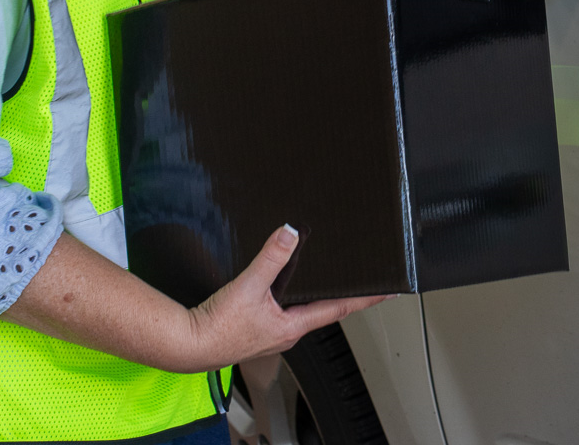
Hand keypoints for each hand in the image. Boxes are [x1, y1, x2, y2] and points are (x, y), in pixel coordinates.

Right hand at [186, 226, 386, 366]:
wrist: (189, 345)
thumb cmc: (217, 327)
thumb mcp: (247, 287)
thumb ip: (269, 259)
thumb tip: (289, 234)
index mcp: (292, 326)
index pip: (340, 309)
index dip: (366, 299)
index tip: (389, 292)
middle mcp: (287, 333)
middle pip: (325, 311)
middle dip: (344, 296)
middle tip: (365, 282)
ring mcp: (273, 334)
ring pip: (304, 312)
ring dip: (317, 297)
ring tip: (332, 281)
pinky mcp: (257, 331)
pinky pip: (284, 313)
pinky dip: (293, 300)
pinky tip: (285, 290)